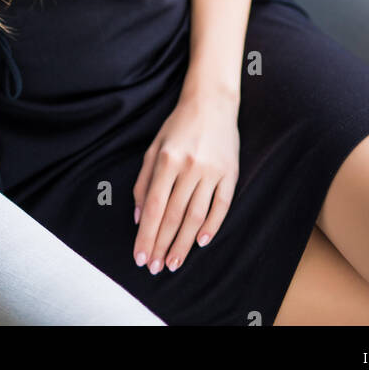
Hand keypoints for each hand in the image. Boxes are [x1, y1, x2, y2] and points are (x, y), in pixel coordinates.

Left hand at [131, 88, 239, 273]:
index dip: (146, 234)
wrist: (212, 101)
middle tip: (155, 268)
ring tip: (173, 262)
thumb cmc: (178, 125)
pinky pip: (222, 205)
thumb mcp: (154, 147)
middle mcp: (189, 167)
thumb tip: (138, 216)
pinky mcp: (230, 173)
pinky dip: (212, 226)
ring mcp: (212, 170)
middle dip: (162, 245)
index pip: (154, 206)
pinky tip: (201, 242)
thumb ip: (143, 181)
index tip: (140, 257)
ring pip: (196, 215)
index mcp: (167, 159)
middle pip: (174, 216)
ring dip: (184, 243)